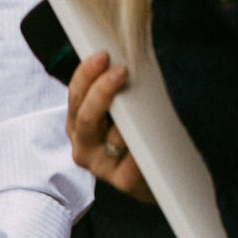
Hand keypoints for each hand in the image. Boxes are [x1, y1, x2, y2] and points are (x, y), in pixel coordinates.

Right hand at [68, 51, 153, 202]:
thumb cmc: (141, 134)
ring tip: (141, 104)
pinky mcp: (124, 182)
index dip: (86, 75)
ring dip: (126, 120)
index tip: (102, 55)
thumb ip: (121, 89)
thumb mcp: (127, 109)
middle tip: (121, 70)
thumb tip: (128, 56)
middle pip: (86, 117)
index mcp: (80, 123)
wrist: (160, 175)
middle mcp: (84, 146)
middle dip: (101, 91)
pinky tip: (152, 137)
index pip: (76, 95)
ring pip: (110, 138)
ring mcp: (101, 166)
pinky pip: (132, 161)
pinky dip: (141, 147)